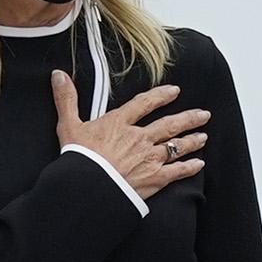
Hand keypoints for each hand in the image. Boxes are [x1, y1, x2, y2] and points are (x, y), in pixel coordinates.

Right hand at [52, 71, 209, 199]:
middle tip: (203, 114)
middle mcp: (139, 138)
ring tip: (203, 136)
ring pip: (177, 146)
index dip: (161, 96)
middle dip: (188, 118)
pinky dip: (189, 167)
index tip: (174, 91)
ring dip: (192, 141)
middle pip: (169, 124)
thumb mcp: (67, 125)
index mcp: (120, 123)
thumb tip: (58, 75)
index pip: (145, 104)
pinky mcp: (154, 179)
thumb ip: (66, 99)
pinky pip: (177, 171)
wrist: (88, 187)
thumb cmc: (78, 158)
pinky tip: (198, 164)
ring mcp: (149, 158)